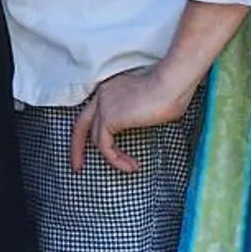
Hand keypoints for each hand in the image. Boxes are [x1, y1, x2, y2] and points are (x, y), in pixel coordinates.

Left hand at [69, 65, 195, 174]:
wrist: (173, 84)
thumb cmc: (171, 92)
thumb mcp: (147, 105)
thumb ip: (135, 115)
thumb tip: (136, 129)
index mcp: (110, 89)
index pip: (92, 114)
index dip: (89, 132)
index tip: (91, 148)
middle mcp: (102, 95)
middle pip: (81, 125)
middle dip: (77, 148)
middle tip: (77, 167)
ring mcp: (103, 104)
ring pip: (96, 139)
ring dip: (113, 158)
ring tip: (131, 167)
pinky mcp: (108, 117)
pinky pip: (105, 146)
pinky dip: (116, 159)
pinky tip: (132, 166)